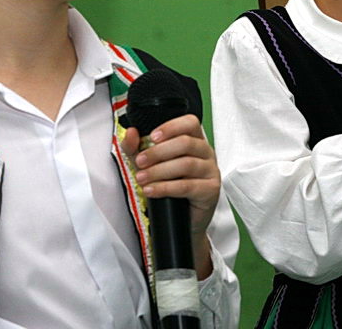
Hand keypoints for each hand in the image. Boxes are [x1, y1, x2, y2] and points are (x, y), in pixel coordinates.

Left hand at [122, 114, 219, 276]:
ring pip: (186, 164)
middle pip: (186, 143)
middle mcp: (206, 152)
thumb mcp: (150, 164)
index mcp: (195, 140)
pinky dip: (165, 187)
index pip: (190, 122)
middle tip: (140, 162)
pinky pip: (187, 186)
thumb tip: (130, 133)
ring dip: (159, 171)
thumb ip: (137, 147)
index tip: (152, 136)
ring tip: (142, 178)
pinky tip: (151, 190)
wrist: (183, 218)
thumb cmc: (171, 186)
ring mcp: (211, 171)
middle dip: (158, 152)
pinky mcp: (210, 190)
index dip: (171, 127)